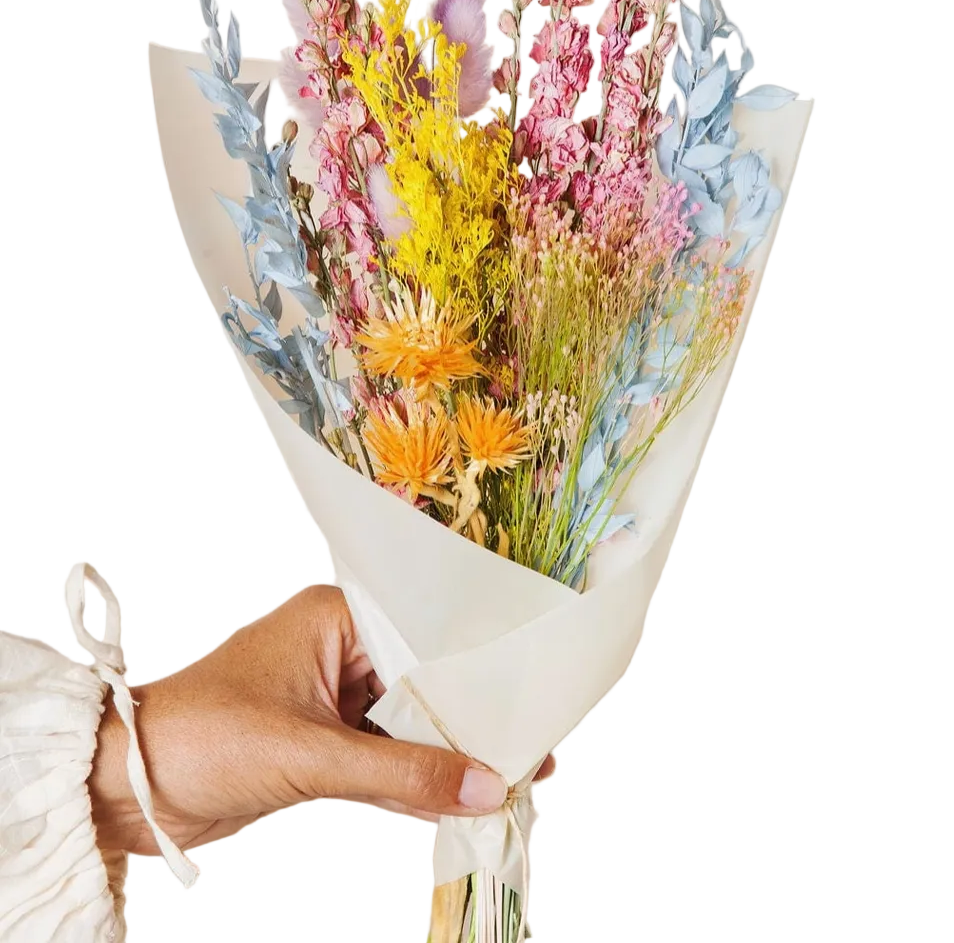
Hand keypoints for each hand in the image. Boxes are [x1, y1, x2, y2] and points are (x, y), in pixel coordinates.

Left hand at [89, 585, 554, 854]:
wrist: (127, 787)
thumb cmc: (204, 737)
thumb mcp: (311, 754)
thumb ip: (402, 773)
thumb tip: (488, 788)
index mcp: (334, 618)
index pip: (426, 638)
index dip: (478, 673)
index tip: (530, 701)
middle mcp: (336, 650)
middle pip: (422, 684)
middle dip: (470, 721)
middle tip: (534, 750)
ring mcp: (328, 699)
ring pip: (405, 726)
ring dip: (446, 756)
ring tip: (513, 779)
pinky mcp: (317, 745)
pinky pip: (381, 760)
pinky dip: (412, 782)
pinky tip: (457, 801)